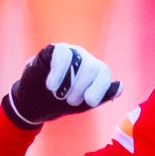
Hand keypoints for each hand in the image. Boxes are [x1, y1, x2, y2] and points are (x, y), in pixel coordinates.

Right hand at [1, 42, 121, 128]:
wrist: (35, 105)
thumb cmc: (62, 104)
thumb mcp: (83, 104)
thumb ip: (101, 96)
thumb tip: (120, 86)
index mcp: (95, 72)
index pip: (104, 73)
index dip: (98, 88)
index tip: (88, 101)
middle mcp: (85, 59)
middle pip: (91, 67)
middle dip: (81, 88)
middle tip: (70, 101)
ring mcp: (70, 53)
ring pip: (77, 59)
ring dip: (68, 80)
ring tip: (58, 94)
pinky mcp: (53, 50)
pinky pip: (62, 54)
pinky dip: (58, 71)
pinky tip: (51, 85)